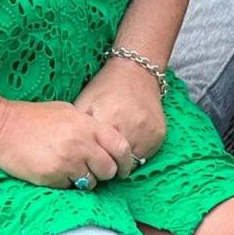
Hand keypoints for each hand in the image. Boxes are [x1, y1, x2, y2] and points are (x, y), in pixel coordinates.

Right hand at [0, 98, 133, 189]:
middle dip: (105, 173)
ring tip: (69, 169)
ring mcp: (67, 162)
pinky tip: (54, 171)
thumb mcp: (67, 112)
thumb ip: (89, 127)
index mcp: (87, 125)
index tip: (123, 168)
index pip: (121, 147)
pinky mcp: (53, 177)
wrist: (0, 128)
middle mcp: (81, 143)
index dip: (126, 161)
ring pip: (91, 183)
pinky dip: (66, 183)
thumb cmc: (33, 118)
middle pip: (109, 170)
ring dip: (85, 180)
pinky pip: (70, 187)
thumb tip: (107, 143)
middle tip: (94, 170)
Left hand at [74, 56, 166, 170]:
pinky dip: (138, 153)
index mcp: (108, 119)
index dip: (95, 160)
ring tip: (116, 151)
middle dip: (110, 164)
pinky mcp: (159, 133)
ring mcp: (148, 132)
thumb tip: (74, 150)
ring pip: (134, 162)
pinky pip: (148, 155)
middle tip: (104, 159)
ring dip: (125, 160)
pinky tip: (131, 141)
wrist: (136, 71)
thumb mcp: (85, 101)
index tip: (92, 160)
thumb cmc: (105, 87)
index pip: (101, 156)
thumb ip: (79, 127)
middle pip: (118, 162)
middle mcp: (131, 127)